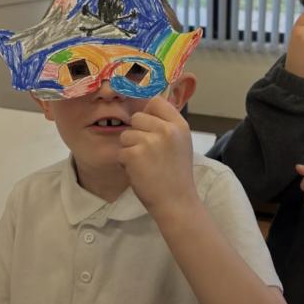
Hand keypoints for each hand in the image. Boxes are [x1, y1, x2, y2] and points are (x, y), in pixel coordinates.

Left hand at [118, 95, 196, 218]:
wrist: (176, 201)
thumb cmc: (177, 174)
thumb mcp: (181, 143)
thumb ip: (167, 126)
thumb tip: (146, 110)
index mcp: (180, 125)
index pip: (157, 102)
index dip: (148, 112)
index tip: (148, 126)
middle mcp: (166, 129)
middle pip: (137, 117)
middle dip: (137, 133)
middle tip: (147, 152)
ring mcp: (150, 141)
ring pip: (126, 135)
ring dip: (130, 149)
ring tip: (144, 164)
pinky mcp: (135, 154)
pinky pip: (121, 151)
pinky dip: (125, 163)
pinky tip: (139, 172)